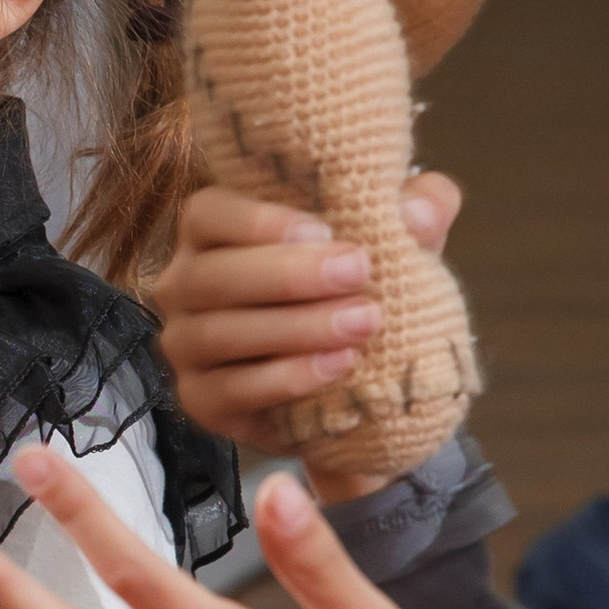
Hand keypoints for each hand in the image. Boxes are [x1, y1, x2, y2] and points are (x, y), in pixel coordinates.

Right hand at [151, 173, 463, 498]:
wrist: (348, 383)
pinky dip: (285, 379)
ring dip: (295, 328)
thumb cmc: (353, 293)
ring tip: (362, 324)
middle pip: (213, 275)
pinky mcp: (200, 400)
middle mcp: (182, 285)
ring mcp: (184, 345)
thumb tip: (426, 208)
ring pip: (221, 333)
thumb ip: (414, 213)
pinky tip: (336, 367)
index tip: (325, 229)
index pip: (208, 214)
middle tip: (358, 274)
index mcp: (210, 234)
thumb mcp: (391, 246)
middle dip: (288, 275)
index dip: (257, 220)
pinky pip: (231, 389)